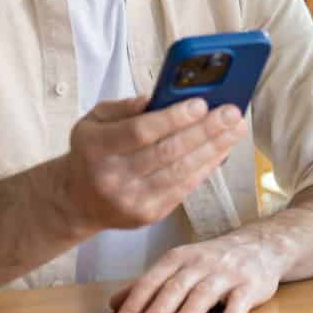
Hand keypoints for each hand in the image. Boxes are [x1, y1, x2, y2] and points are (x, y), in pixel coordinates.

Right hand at [62, 96, 247, 233]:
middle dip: (205, 130)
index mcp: (97, 148)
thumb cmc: (92, 151)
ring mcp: (131, 200)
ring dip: (213, 149)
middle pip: (167, 152)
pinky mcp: (148, 215)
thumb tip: (155, 98)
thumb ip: (124, 107)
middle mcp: (112, 178)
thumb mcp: (94, 120)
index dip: (173, 118)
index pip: (140, 132)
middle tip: (232, 112)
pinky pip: (183, 189)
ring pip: (181, 172)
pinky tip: (221, 150)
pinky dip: (206, 168)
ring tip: (235, 129)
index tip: (201, 103)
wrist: (77, 200)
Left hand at [110, 232, 282, 312]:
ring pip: (206, 292)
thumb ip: (149, 285)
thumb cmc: (211, 261)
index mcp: (179, 258)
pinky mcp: (252, 285)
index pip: (153, 279)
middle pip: (177, 286)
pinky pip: (243, 298)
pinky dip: (235, 310)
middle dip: (159, 308)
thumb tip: (113, 304)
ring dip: (190, 311)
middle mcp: (201, 263)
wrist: (261, 245)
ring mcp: (227, 273)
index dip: (137, 300)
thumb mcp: (179, 266)